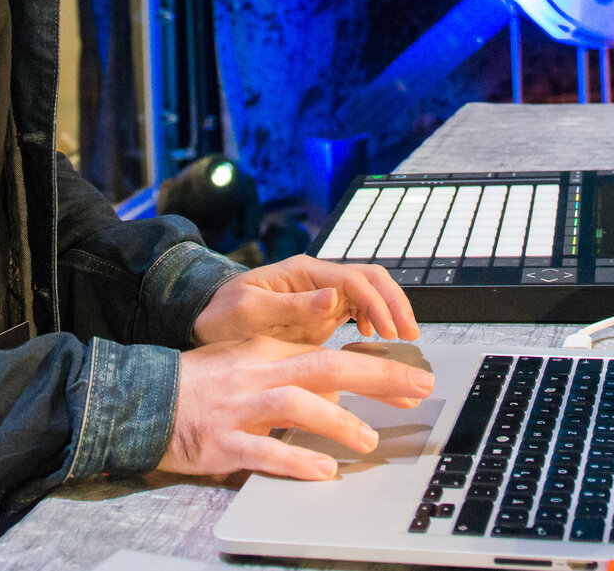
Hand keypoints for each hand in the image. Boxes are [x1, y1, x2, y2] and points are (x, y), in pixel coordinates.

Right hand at [160, 337, 434, 478]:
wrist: (143, 399)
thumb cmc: (204, 385)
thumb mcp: (252, 365)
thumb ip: (295, 374)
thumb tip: (341, 392)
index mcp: (269, 353)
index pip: (332, 354)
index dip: (377, 366)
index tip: (414, 378)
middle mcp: (259, 374)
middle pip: (325, 366)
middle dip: (377, 374)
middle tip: (418, 387)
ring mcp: (240, 407)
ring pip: (295, 403)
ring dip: (337, 421)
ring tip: (368, 440)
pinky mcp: (222, 441)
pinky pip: (262, 450)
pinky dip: (294, 460)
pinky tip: (322, 472)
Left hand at [193, 255, 419, 345]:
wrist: (204, 320)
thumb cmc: (221, 314)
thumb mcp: (249, 311)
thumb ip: (290, 305)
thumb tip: (332, 297)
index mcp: (304, 273)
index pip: (354, 280)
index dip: (378, 303)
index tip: (390, 330)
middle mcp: (318, 280)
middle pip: (371, 280)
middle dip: (395, 303)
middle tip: (410, 334)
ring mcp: (321, 297)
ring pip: (369, 295)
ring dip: (390, 312)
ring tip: (403, 339)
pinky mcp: (321, 315)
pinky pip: (357, 312)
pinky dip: (374, 322)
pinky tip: (376, 340)